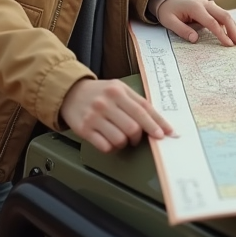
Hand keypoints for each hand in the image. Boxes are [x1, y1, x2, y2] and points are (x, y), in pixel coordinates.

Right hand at [59, 79, 175, 153]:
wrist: (69, 93)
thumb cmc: (99, 93)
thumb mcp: (118, 88)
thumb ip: (136, 102)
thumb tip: (158, 122)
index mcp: (117, 90)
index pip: (143, 109)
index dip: (157, 123)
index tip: (167, 134)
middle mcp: (106, 103)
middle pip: (133, 127)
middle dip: (139, 136)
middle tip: (137, 137)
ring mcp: (94, 117)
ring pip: (120, 139)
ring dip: (125, 143)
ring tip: (121, 137)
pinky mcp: (84, 130)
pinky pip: (105, 146)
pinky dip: (112, 148)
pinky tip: (109, 141)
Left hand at [155, 0, 235, 46]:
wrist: (167, 0)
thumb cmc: (168, 12)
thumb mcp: (169, 22)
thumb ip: (182, 30)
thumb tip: (195, 40)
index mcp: (195, 7)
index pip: (212, 22)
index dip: (221, 34)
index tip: (228, 44)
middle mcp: (205, 4)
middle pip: (224, 16)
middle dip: (233, 30)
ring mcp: (209, 5)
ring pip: (226, 15)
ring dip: (235, 27)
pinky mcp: (211, 8)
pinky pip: (223, 16)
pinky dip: (231, 24)